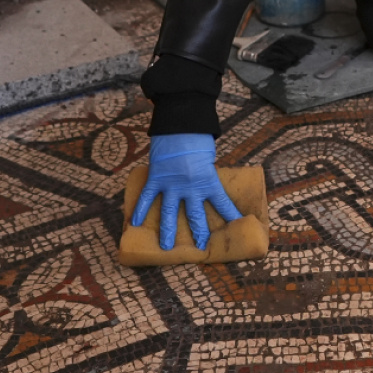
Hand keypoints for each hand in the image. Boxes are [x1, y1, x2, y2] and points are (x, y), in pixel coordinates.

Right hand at [131, 134, 242, 250]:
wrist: (180, 124)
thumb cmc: (198, 138)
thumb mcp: (209, 159)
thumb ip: (205, 175)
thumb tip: (203, 188)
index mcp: (208, 181)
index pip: (223, 203)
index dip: (231, 216)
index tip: (238, 227)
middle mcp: (190, 187)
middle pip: (195, 216)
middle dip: (199, 233)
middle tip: (201, 248)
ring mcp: (171, 184)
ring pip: (169, 213)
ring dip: (167, 231)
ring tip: (166, 248)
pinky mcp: (156, 178)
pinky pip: (147, 197)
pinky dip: (140, 210)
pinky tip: (134, 223)